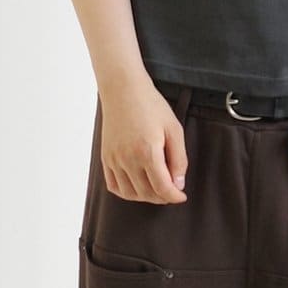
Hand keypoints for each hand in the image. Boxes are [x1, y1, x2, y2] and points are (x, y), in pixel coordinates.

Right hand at [98, 80, 187, 203]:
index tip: (181, 196)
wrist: (123, 90)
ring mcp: (114, 159)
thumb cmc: (151, 106)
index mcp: (148, 152)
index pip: (162, 188)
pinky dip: (127, 192)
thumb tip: (179, 184)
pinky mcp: (106, 158)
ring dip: (146, 197)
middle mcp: (128, 159)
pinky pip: (114, 186)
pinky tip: (138, 186)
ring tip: (157, 189)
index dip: (174, 196)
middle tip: (172, 191)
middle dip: (163, 197)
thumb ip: (179, 159)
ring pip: (130, 193)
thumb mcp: (174, 129)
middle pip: (147, 193)